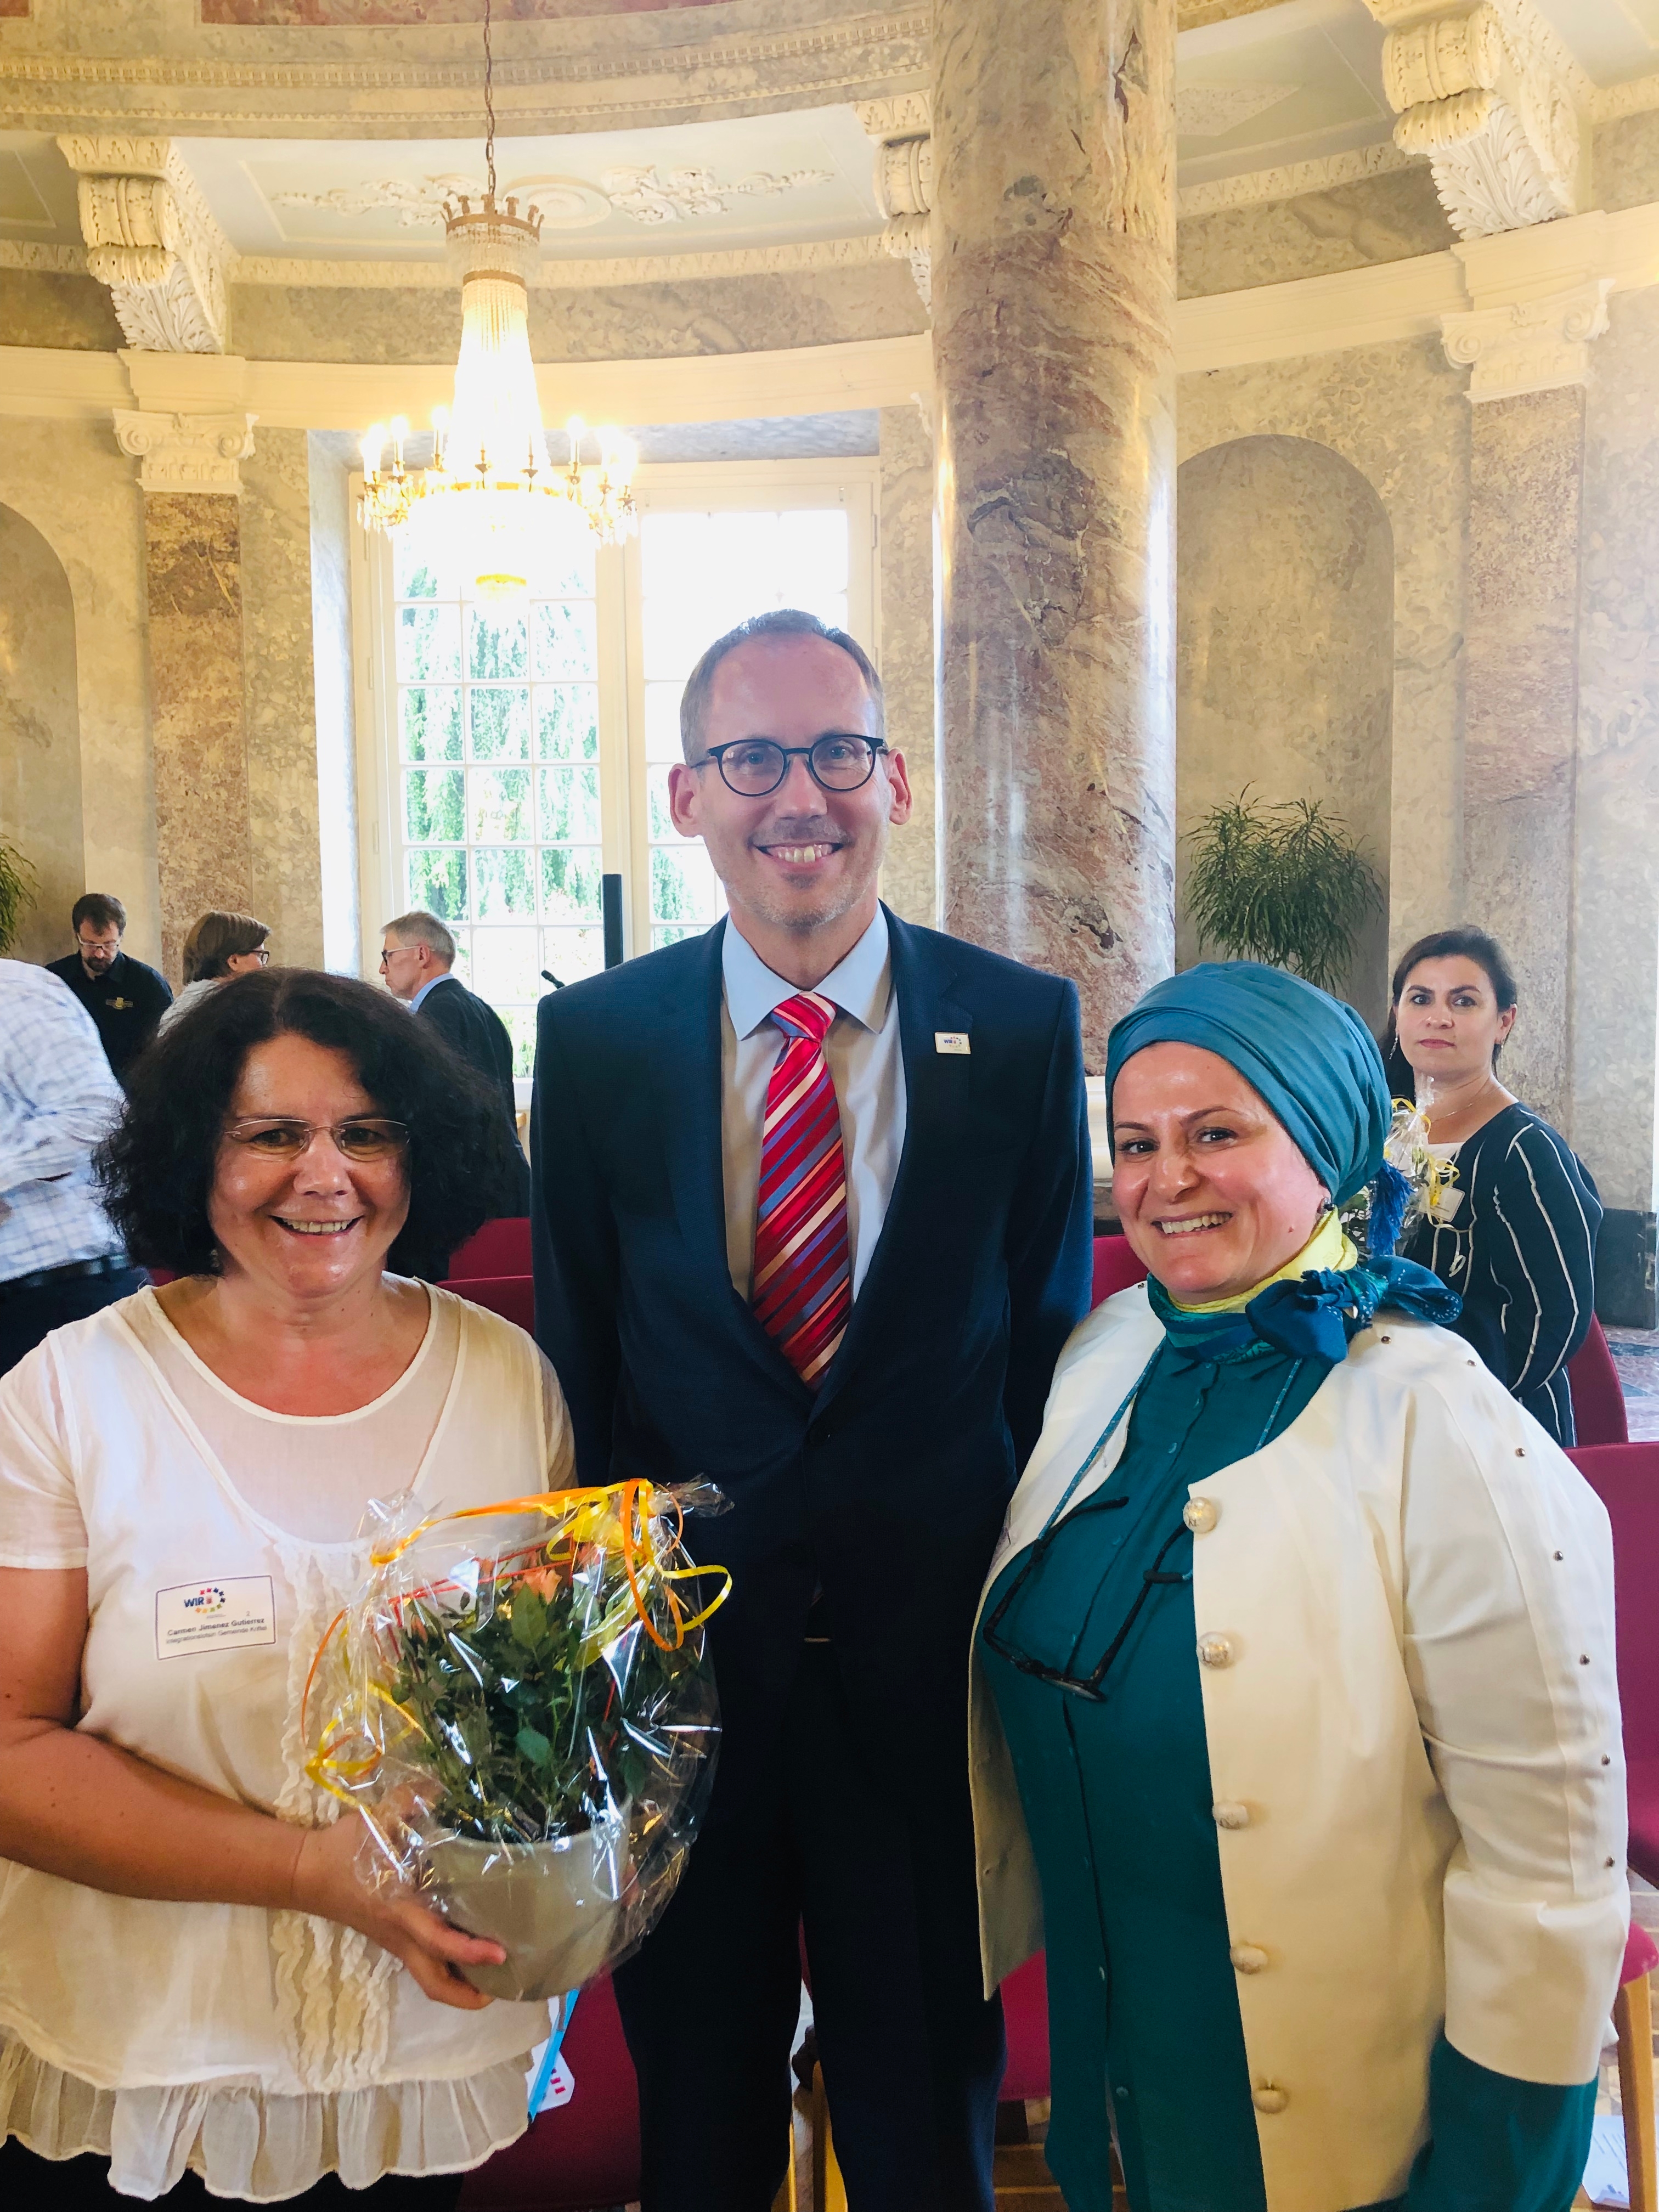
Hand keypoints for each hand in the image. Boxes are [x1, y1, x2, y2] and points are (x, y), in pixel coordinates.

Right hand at [290, 1814, 505, 2009]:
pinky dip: (448, 1964)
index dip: (470, 1951)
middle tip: (505, 1981)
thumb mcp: (373, 1821)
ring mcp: (395, 1942)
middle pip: (435, 1984)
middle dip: (469, 1995)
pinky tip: (470, 1948)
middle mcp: (400, 1935)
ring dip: (461, 1984)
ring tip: (496, 1972)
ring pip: (429, 1978)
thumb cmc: (342, 1850)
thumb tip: (441, 1784)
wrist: (306, 1873)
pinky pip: (423, 1963)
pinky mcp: (392, 1939)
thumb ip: (407, 1802)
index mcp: (398, 1912)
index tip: (501, 1952)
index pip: (438, 1942)